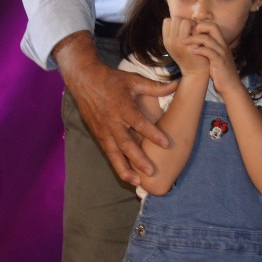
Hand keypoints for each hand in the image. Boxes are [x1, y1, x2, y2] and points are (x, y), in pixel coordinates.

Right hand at [57, 34, 172, 185]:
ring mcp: (103, 130)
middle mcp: (112, 122)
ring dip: (125, 169)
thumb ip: (155, 86)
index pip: (139, 123)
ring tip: (136, 182)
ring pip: (114, 153)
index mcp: (122, 107)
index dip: (153, 134)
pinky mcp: (98, 135)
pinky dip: (117, 164)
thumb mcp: (133, 80)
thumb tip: (177, 84)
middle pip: (126, 144)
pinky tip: (126, 175)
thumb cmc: (111, 79)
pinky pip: (108, 153)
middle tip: (151, 172)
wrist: (84, 80)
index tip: (166, 144)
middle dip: (138, 159)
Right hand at [162, 16, 212, 82]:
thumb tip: (178, 18)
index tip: (184, 29)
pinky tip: (201, 39)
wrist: (195, 72)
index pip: (168, 20)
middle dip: (186, 21)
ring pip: (186, 21)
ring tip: (196, 33)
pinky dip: (199, 31)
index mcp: (166, 41)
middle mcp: (171, 42)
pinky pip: (195, 30)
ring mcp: (180, 45)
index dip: (177, 22)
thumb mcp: (175, 44)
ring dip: (193, 24)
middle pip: (177, 19)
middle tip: (192, 30)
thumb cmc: (187, 54)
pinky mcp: (191, 47)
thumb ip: (174, 32)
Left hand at [180, 20, 240, 94]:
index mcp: (220, 43)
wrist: (230, 85)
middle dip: (199, 27)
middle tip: (186, 33)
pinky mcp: (220, 62)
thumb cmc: (220, 71)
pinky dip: (200, 50)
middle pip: (213, 27)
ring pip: (208, 39)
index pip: (212, 26)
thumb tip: (194, 42)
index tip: (189, 32)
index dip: (200, 26)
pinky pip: (209, 52)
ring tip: (183, 42)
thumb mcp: (214, 57)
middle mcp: (222, 45)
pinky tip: (193, 52)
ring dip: (193, 39)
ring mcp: (222, 53)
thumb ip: (207, 48)